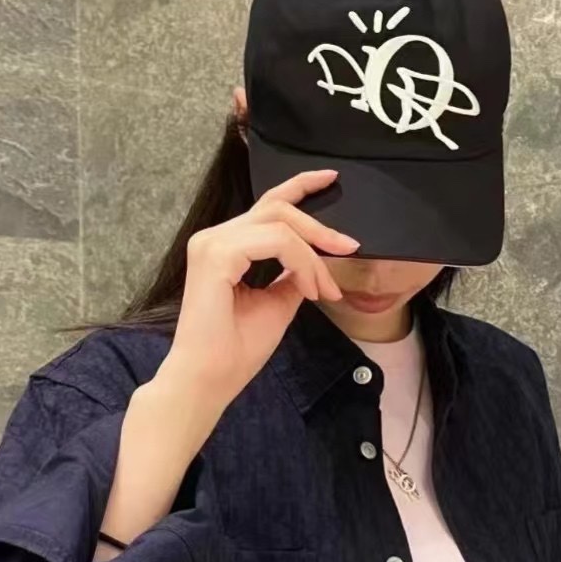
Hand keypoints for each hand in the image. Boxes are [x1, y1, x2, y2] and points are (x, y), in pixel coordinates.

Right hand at [156, 168, 357, 412]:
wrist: (210, 379)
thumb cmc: (236, 350)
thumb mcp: (277, 304)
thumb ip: (292, 276)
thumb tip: (314, 263)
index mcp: (226, 246)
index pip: (268, 205)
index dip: (301, 188)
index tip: (333, 182)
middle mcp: (215, 237)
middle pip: (277, 207)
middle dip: (319, 226)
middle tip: (349, 247)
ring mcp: (213, 243)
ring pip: (280, 224)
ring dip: (313, 254)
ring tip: (326, 287)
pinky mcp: (217, 255)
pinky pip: (276, 242)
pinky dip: (301, 263)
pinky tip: (309, 290)